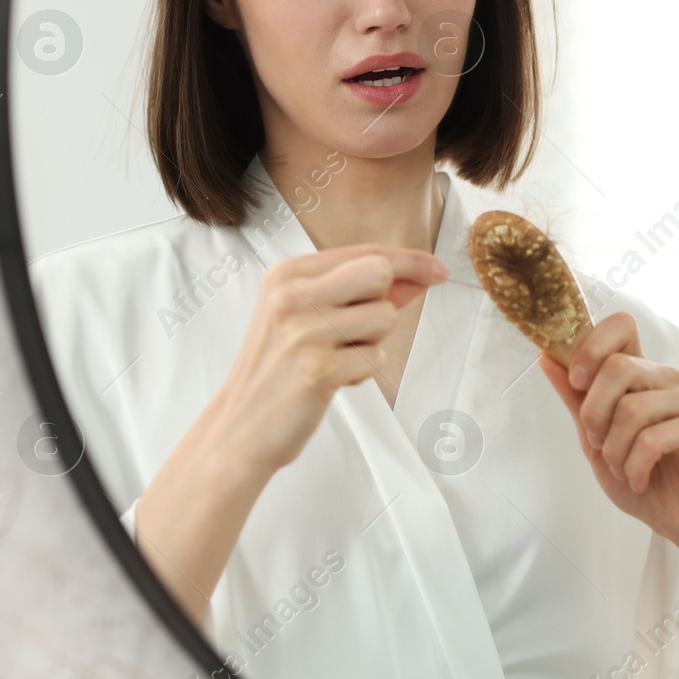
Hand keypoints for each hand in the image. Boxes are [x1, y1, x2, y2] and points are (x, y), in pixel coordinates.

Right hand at [207, 242, 446, 477]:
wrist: (241, 426)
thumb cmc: (279, 368)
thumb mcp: (310, 316)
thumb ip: (362, 292)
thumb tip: (418, 276)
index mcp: (288, 274)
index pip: (366, 252)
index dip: (409, 261)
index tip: (437, 270)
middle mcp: (292, 295)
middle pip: (379, 273)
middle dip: (384, 303)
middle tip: (355, 331)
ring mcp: (304, 331)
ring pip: (384, 317)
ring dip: (370, 344)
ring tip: (334, 358)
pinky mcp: (317, 369)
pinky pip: (376, 358)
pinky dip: (361, 373)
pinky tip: (331, 380)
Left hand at [537, 312, 678, 553]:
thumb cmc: (644, 478)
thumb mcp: (595, 440)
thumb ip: (575, 399)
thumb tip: (545, 357)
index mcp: (641, 374)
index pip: (621, 326)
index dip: (591, 345)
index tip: (576, 381)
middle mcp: (667, 379)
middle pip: (619, 366)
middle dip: (594, 413)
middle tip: (599, 444)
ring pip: (632, 408)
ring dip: (615, 450)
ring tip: (621, 470)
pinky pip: (653, 438)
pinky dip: (635, 467)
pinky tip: (639, 480)